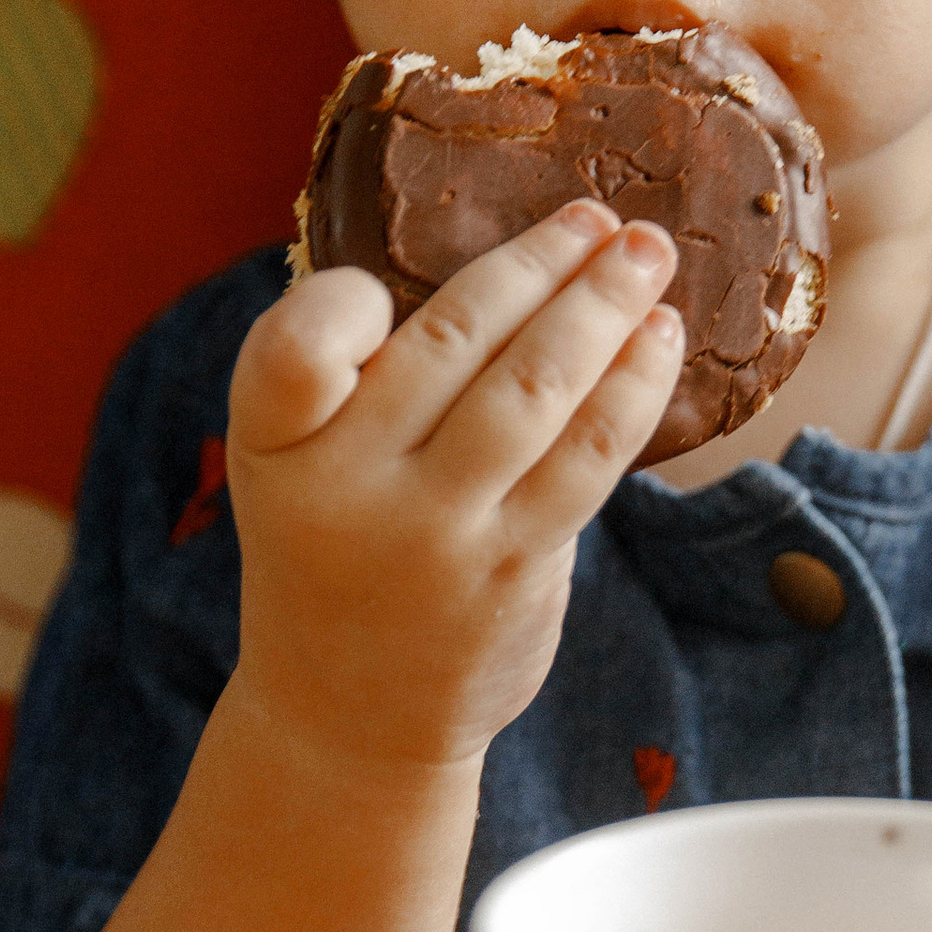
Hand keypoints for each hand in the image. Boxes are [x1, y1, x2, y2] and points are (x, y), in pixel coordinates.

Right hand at [223, 201, 682, 773]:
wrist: (347, 718)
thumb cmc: (332, 556)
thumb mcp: (297, 471)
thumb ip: (359, 385)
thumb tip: (509, 263)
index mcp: (274, 450)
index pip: (295, 347)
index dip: (343, 300)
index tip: (389, 282)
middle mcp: (348, 491)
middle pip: (450, 345)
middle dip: (537, 263)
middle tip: (597, 213)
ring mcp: (436, 535)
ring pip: (534, 388)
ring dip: (603, 306)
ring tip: (647, 253)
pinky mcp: (513, 569)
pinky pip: (588, 457)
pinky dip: (631, 387)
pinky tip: (658, 342)